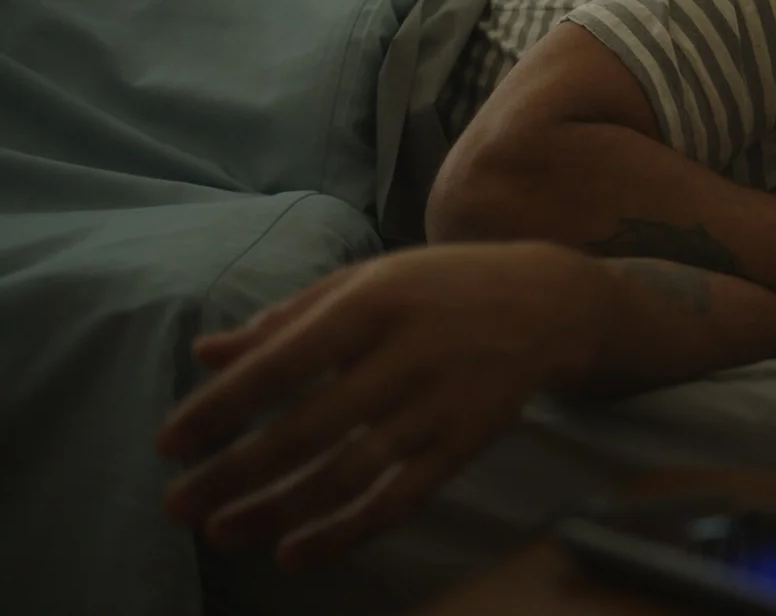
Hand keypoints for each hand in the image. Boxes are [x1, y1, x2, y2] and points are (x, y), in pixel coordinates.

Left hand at [156, 242, 602, 570]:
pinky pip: (400, 499)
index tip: (169, 444)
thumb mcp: (368, 280)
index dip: (222, 407)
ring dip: (279, 509)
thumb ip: (288, 317)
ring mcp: (439, 405)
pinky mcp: (465, 445)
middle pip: (308, 427)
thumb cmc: (440, 287)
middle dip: (235, 471)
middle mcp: (406, 354)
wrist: (548, 303)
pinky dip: (346, 532)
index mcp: (373, 302)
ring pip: (349, 472)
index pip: (282, 362)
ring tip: (223, 533)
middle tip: (178, 504)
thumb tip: (207, 352)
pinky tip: (296, 553)